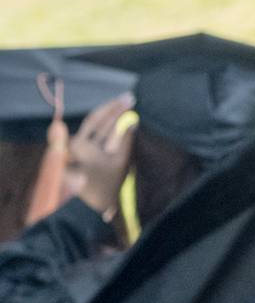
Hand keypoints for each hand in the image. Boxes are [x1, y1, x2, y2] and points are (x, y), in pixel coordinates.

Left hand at [63, 94, 134, 218]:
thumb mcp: (122, 161)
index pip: (100, 119)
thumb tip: (132, 121)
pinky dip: (104, 125)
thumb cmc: (109, 184)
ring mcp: (74, 148)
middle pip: (95, 119)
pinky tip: (114, 120)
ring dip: (108, 114)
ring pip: (93, 125)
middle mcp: (75, 144)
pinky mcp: (78, 152)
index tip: (130, 99)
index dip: (116, 108)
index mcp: (82, 145)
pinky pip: (92, 134)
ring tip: (123, 106)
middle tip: (128, 98)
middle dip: (112, 108)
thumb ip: (125, 139)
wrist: (94, 204)